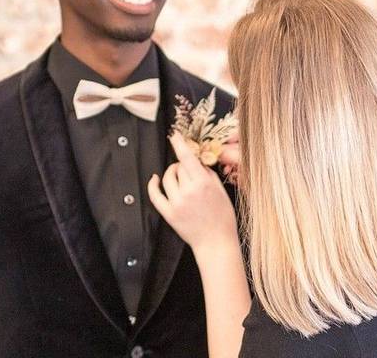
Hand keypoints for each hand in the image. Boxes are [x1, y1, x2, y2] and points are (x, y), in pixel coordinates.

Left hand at [148, 133, 237, 250]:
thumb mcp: (220, 190)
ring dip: (172, 173)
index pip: (187, 157)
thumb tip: (196, 160)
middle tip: (191, 172)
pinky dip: (153, 184)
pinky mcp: (168, 213)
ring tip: (180, 178)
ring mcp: (176, 203)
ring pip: (168, 177)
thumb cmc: (222, 217)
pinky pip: (155, 194)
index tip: (175, 134)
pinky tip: (155, 179)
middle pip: (179, 167)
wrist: (216, 241)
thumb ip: (207, 173)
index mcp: (203, 183)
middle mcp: (188, 191)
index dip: (180, 143)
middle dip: (184, 165)